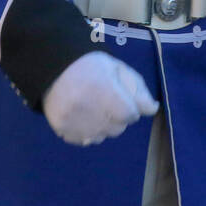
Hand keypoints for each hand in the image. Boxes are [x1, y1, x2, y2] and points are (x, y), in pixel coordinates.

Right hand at [42, 52, 158, 145]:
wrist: (53, 66)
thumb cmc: (90, 66)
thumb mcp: (118, 69)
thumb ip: (138, 89)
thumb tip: (153, 109)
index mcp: (105, 91)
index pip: (131, 114)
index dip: (129, 106)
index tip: (120, 97)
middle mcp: (89, 110)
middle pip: (118, 128)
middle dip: (117, 117)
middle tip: (105, 101)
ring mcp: (74, 122)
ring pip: (102, 136)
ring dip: (103, 125)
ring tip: (93, 108)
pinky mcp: (63, 130)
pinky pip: (85, 140)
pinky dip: (87, 132)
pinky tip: (82, 116)